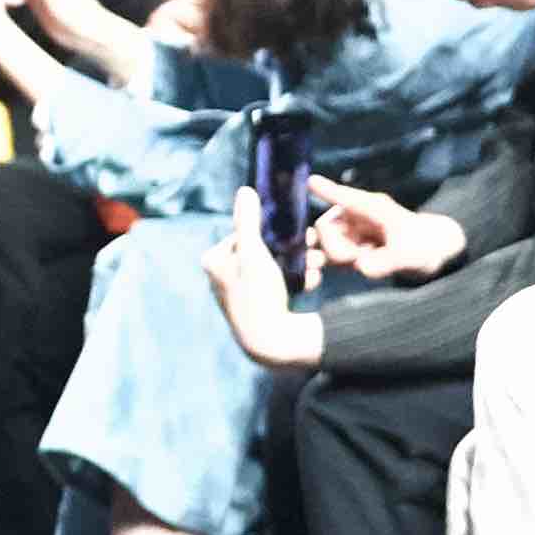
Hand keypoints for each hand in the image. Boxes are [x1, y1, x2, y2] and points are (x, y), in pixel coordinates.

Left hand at [207, 203, 325, 367]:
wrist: (271, 343)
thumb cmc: (257, 295)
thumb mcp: (253, 252)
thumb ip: (248, 221)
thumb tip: (246, 191)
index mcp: (215, 261)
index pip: (246, 233)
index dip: (274, 233)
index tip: (299, 235)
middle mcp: (224, 275)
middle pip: (263, 250)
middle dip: (293, 250)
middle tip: (317, 249)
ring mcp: (241, 291)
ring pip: (275, 266)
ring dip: (301, 263)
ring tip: (320, 265)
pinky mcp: (258, 304)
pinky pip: (278, 284)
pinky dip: (296, 280)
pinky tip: (313, 281)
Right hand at [306, 179, 462, 282]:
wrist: (431, 254)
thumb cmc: (424, 245)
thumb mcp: (410, 255)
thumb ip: (386, 261)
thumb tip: (361, 266)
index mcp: (371, 208)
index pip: (345, 197)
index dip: (327, 191)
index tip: (310, 180)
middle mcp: (354, 217)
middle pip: (325, 227)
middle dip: (335, 247)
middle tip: (358, 259)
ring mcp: (349, 233)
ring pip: (323, 244)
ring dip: (333, 257)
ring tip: (358, 263)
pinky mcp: (347, 249)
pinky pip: (327, 255)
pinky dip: (326, 265)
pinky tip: (337, 271)